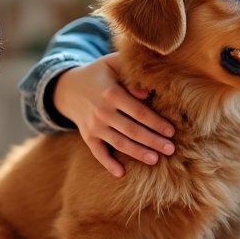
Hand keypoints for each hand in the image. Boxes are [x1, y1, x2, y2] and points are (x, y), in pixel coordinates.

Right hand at [52, 53, 174, 177]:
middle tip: (171, 149)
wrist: (68, 88)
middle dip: (152, 141)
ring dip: (137, 153)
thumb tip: (147, 93)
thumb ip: (131, 73)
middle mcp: (102, 112)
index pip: (138, 111)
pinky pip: (98, 153)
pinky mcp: (88, 137)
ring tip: (155, 160)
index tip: (171, 131)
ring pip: (119, 143)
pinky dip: (108, 164)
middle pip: (132, 130)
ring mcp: (94, 126)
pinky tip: (121, 174)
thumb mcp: (113, 64)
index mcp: (111, 93)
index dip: (155, 122)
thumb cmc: (100, 74)